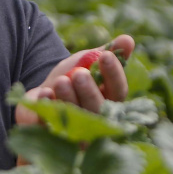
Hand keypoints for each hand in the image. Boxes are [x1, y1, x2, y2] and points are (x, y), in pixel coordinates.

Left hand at [16, 35, 134, 126]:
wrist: (44, 93)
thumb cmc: (72, 77)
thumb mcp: (88, 61)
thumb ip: (107, 51)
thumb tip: (128, 39)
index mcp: (111, 100)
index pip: (118, 90)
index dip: (113, 74)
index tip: (106, 56)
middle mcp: (97, 120)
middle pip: (98, 110)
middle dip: (89, 91)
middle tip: (79, 74)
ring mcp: (75, 131)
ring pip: (76, 119)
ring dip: (69, 98)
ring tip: (61, 81)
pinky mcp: (51, 134)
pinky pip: (49, 125)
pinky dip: (48, 108)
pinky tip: (45, 93)